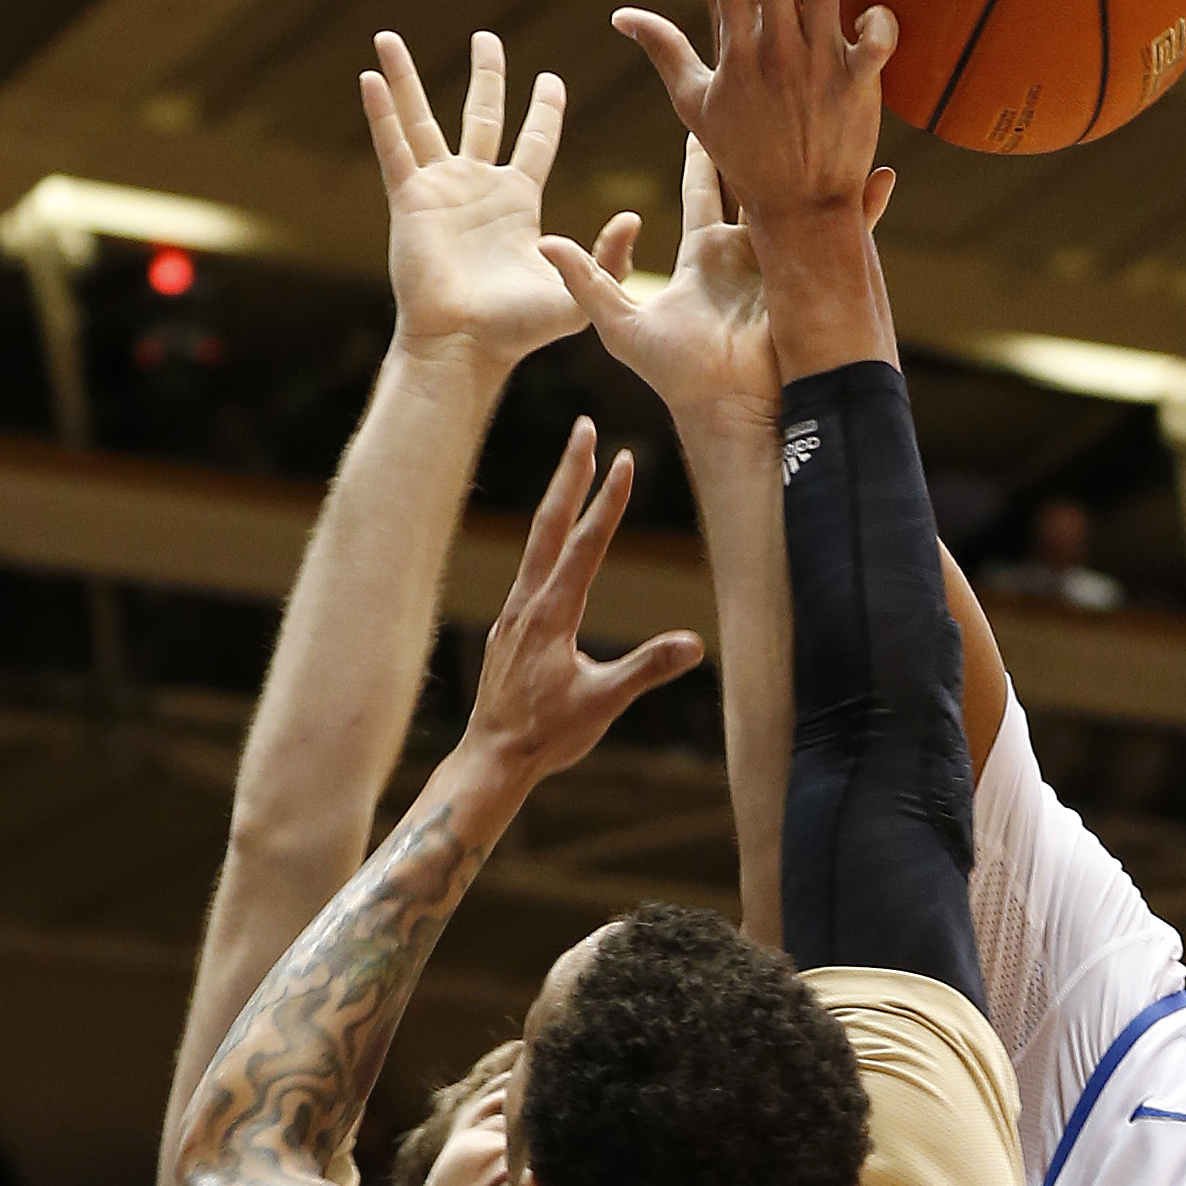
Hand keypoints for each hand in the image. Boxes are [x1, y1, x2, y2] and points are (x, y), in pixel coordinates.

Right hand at [362, 30, 581, 370]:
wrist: (465, 346)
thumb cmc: (518, 331)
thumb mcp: (578, 294)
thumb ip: (608, 257)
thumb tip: (632, 217)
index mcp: (517, 203)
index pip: (536, 142)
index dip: (545, 109)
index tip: (550, 79)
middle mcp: (478, 188)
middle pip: (482, 115)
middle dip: (486, 76)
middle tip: (486, 39)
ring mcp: (440, 191)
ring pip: (422, 120)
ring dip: (406, 78)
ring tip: (390, 39)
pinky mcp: (409, 202)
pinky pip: (392, 148)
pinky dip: (380, 113)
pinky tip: (369, 76)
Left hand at [464, 419, 703, 786]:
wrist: (491, 759)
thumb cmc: (546, 736)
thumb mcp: (603, 704)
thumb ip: (646, 670)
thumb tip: (694, 644)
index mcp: (552, 614)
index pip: (585, 545)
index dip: (607, 501)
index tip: (624, 458)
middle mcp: (527, 604)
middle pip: (550, 523)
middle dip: (571, 472)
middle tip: (585, 426)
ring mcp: (514, 614)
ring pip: (536, 542)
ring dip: (558, 499)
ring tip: (573, 465)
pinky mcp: (509, 628)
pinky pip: (529, 569)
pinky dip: (546, 540)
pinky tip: (554, 544)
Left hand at [543, 137, 896, 430]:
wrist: (731, 411)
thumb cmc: (675, 376)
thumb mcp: (620, 324)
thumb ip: (588, 279)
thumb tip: (545, 242)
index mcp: (703, 254)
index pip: (704, 187)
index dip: (704, 148)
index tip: (703, 107)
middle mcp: (745, 252)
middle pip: (753, 180)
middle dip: (760, 137)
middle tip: (764, 85)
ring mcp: (783, 263)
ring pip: (798, 198)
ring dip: (810, 159)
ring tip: (820, 110)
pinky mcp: (812, 280)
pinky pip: (842, 237)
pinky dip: (863, 208)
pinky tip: (882, 174)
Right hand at [613, 0, 893, 247]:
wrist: (799, 210)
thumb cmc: (747, 157)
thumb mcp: (695, 106)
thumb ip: (664, 51)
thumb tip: (622, 16)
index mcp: (736, 53)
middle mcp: (775, 53)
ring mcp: (817, 68)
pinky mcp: (857, 87)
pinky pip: (875, 44)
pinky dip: (879, 22)